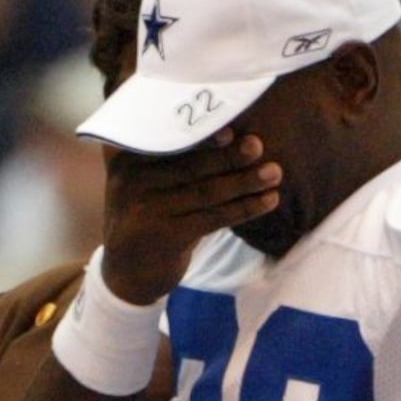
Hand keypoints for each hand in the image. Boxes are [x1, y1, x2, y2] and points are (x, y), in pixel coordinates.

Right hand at [98, 130, 279, 304]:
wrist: (127, 271)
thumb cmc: (147, 215)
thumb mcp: (142, 183)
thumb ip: (168, 157)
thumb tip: (229, 130)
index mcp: (127, 160)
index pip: (167, 141)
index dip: (201, 135)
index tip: (231, 129)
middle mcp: (132, 182)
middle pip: (189, 166)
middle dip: (228, 156)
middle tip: (258, 145)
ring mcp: (148, 211)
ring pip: (205, 192)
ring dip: (244, 181)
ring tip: (274, 172)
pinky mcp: (166, 237)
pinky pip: (213, 219)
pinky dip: (244, 208)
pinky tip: (269, 200)